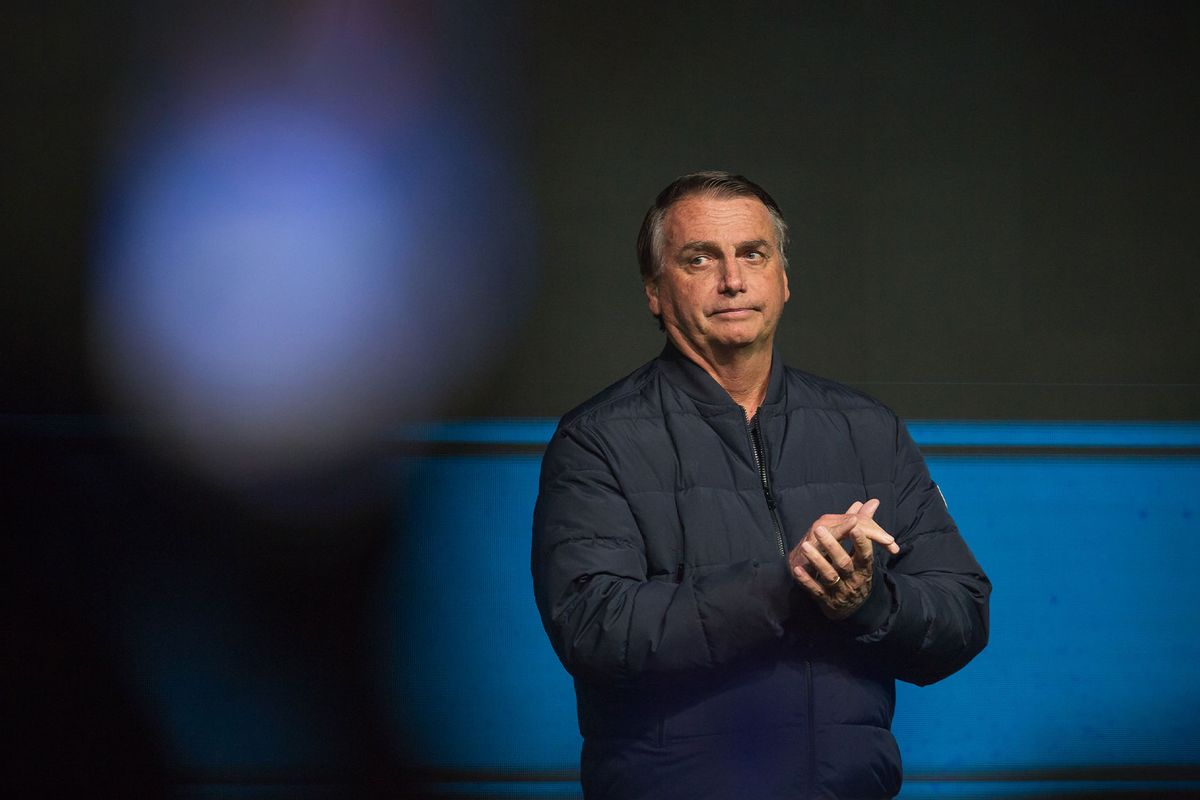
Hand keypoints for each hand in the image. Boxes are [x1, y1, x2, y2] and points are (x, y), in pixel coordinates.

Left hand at [788, 499, 897, 619]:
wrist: (851, 608)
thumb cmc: (857, 573)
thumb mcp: (863, 554)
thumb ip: (865, 528)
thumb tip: (872, 502)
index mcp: (864, 567)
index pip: (864, 553)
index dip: (860, 541)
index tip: (854, 525)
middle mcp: (854, 579)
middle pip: (844, 562)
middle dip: (832, 546)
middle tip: (818, 529)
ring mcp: (839, 590)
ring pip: (829, 576)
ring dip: (817, 561)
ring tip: (804, 546)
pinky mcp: (826, 599)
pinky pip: (815, 590)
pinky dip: (807, 581)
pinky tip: (797, 571)